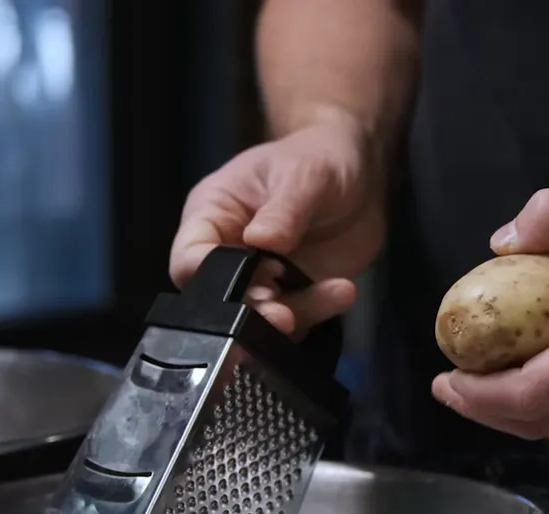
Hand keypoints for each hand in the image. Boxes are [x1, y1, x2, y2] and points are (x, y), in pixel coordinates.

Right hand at [169, 112, 385, 337]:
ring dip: (291, 318)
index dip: (212, 280)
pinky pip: (299, 319)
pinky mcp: (294, 295)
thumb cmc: (316, 158)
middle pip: (221, 302)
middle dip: (252, 312)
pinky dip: (319, 312)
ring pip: (260, 319)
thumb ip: (283, 210)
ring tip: (330, 294)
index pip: (190, 260)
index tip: (254, 277)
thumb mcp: (302, 174)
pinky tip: (343, 291)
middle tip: (283, 315)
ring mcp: (262, 280)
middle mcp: (229, 254)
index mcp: (211, 217)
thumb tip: (261, 242)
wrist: (357, 172)